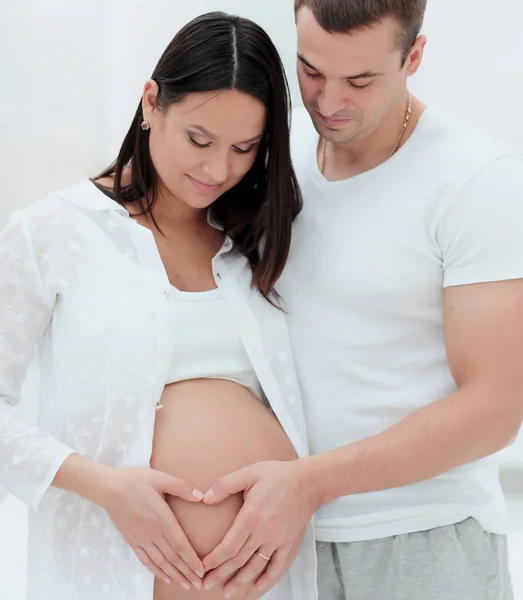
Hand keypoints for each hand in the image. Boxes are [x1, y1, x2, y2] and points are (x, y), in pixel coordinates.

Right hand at [97, 466, 204, 590]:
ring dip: (175, 575)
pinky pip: (146, 560)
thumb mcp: (160, 478)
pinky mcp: (132, 540)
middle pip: (172, 558)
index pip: (180, 545)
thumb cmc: (135, 480)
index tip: (202, 571)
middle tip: (199, 585)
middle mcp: (152, 533)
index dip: (192, 560)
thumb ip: (181, 487)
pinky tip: (166, 577)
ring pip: (161, 562)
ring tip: (186, 584)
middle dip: (187, 572)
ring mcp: (141, 538)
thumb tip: (201, 496)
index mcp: (162, 518)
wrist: (108, 488)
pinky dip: (157, 571)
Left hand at [201, 460, 318, 596]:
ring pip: (256, 565)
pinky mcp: (288, 541)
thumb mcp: (249, 473)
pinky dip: (268, 578)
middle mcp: (263, 532)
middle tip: (207, 584)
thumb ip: (225, 485)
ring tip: (228, 591)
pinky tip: (258, 586)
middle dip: (221, 573)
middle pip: (239, 559)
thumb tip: (205, 498)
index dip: (215, 559)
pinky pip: (278, 564)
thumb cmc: (278, 475)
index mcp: (251, 517)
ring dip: (241, 580)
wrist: (307, 481)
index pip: (229, 546)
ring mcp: (277, 539)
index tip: (203, 567)